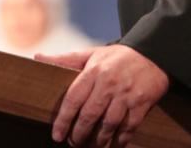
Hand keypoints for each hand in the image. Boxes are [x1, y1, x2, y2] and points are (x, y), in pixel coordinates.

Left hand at [36, 44, 168, 146]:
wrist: (153, 52)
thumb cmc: (117, 57)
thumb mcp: (91, 54)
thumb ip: (65, 59)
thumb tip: (37, 58)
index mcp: (94, 71)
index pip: (73, 99)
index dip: (63, 119)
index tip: (57, 134)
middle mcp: (108, 83)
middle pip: (90, 115)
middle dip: (79, 134)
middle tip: (73, 143)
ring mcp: (126, 95)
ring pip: (108, 125)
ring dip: (98, 140)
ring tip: (91, 146)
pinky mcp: (141, 103)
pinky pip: (128, 127)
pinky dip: (120, 140)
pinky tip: (113, 145)